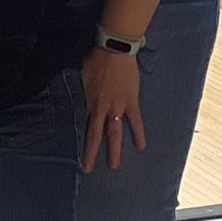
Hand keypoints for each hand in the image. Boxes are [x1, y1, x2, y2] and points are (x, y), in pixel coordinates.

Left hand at [81, 47, 145, 172]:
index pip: (86, 128)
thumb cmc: (96, 60)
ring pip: (115, 133)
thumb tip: (86, 96)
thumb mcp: (84, 76)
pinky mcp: (131, 102)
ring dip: (114, 150)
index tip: (81, 156)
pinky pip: (135, 121)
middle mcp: (102, 109)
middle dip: (93, 153)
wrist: (114, 51)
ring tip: (114, 166)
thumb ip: (86, 90)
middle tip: (89, 169)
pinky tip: (141, 146)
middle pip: (97, 135)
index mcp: (90, 103)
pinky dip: (138, 133)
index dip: (83, 143)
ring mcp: (118, 107)